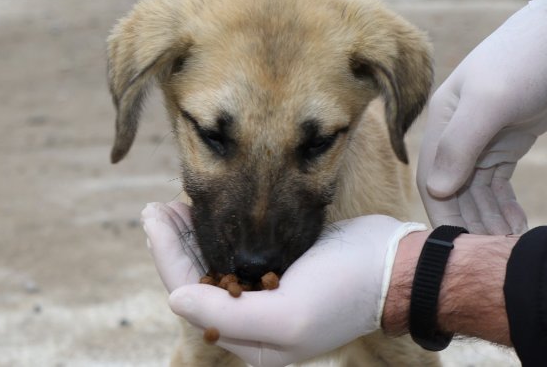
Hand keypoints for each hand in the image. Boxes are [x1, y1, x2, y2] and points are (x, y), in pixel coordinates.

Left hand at [141, 202, 425, 366]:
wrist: (395, 268)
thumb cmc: (344, 291)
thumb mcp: (287, 314)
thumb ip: (227, 314)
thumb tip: (174, 301)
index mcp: (250, 339)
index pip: (190, 294)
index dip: (166, 254)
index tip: (151, 215)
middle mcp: (253, 320)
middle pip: (197, 279)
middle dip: (173, 243)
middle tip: (156, 207)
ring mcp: (266, 294)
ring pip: (214, 264)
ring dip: (192, 236)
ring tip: (172, 206)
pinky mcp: (281, 269)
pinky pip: (236, 252)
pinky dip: (218, 232)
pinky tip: (207, 213)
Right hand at [417, 0, 546, 234]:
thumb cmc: (526, 59)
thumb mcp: (492, 100)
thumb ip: (460, 144)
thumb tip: (435, 190)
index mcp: (442, 120)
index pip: (432, 177)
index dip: (443, 213)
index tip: (459, 245)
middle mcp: (456, 133)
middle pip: (453, 189)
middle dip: (468, 221)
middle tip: (489, 252)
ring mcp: (482, 139)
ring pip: (476, 191)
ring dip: (488, 219)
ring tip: (507, 245)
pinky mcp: (506, 143)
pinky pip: (497, 185)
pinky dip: (504, 207)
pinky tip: (516, 226)